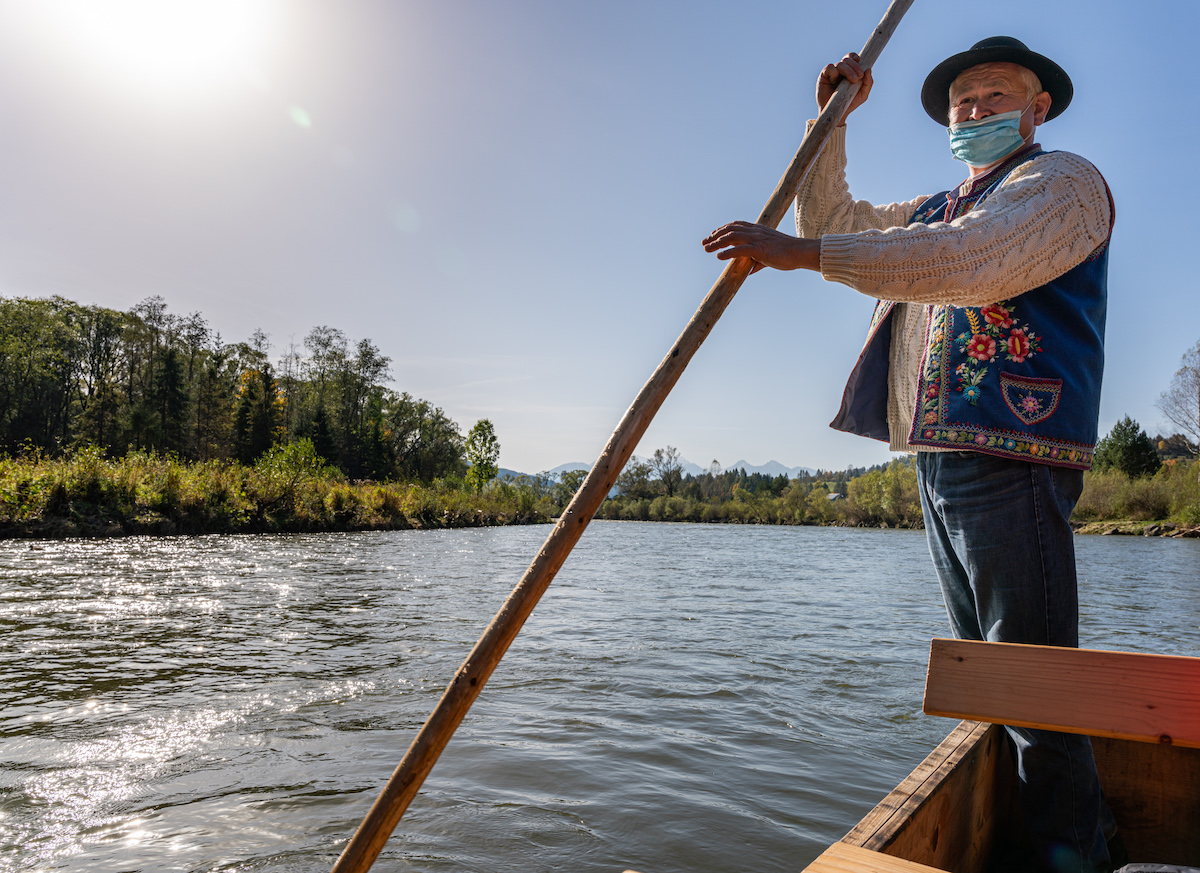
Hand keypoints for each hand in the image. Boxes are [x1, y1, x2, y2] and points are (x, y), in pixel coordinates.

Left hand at [702, 221, 819, 271]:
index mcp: (758, 230)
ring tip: (707, 249)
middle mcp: (756, 231)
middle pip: (730, 229)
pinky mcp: (760, 249)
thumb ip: (757, 261)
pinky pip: (741, 249)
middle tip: (704, 243)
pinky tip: (719, 257)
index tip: (712, 235)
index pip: (736, 225)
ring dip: (717, 243)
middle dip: (715, 236)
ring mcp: (757, 239)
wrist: (800, 252)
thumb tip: (749, 270)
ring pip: (732, 237)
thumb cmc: (787, 254)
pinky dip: (728, 252)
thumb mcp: (769, 255)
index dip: (723, 229)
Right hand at [816, 52, 872, 123]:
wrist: (838, 114)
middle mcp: (840, 70)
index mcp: (849, 71)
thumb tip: (868, 69)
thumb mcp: (863, 94)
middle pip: (847, 60)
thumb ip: (868, 82)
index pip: (851, 58)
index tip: (860, 61)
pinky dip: (834, 72)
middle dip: (855, 66)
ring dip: (848, 70)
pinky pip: (829, 68)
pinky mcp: (823, 77)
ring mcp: (832, 73)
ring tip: (852, 80)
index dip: (855, 57)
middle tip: (858, 77)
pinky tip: (835, 80)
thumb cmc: (850, 103)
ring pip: (840, 64)